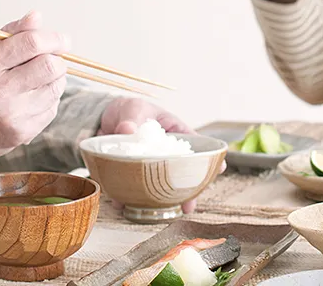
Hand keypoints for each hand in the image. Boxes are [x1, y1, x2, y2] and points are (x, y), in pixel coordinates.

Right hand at [0, 11, 69, 158]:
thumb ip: (11, 33)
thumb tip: (37, 17)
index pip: (31, 44)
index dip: (54, 38)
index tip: (62, 39)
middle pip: (50, 66)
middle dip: (58, 58)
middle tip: (53, 57)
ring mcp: (12, 115)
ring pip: (56, 88)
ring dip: (55, 78)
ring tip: (40, 77)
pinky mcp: (22, 132)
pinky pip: (52, 108)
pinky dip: (49, 98)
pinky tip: (33, 96)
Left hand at [98, 97, 226, 213]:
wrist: (102, 120)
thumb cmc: (129, 109)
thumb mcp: (133, 109)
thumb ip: (131, 119)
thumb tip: (127, 129)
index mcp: (173, 132)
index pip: (196, 145)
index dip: (209, 158)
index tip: (220, 168)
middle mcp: (165, 152)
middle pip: (182, 172)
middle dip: (188, 191)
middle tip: (189, 205)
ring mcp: (149, 165)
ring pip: (160, 186)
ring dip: (161, 201)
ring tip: (162, 211)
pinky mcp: (131, 174)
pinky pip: (134, 189)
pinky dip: (130, 199)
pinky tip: (124, 204)